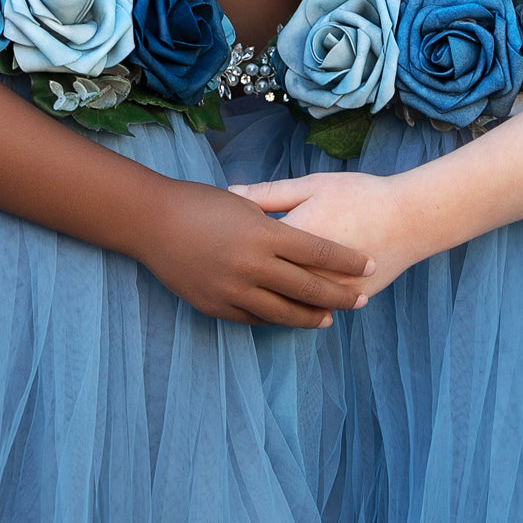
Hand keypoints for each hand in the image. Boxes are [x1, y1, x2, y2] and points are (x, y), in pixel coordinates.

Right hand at [133, 179, 374, 325]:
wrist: (152, 223)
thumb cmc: (200, 203)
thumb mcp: (244, 204)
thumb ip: (275, 220)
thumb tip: (304, 232)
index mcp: (263, 234)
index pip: (318, 252)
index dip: (347, 261)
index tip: (370, 265)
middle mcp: (252, 266)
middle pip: (308, 288)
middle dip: (340, 295)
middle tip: (361, 300)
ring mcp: (233, 290)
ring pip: (283, 313)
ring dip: (310, 317)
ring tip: (329, 318)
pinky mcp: (216, 307)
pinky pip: (254, 319)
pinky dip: (275, 319)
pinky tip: (288, 318)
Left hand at [231, 171, 418, 295]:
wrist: (409, 217)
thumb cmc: (358, 194)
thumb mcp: (311, 185)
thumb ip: (269, 194)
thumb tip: (231, 193)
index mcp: (295, 237)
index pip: (249, 247)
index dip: (232, 242)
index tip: (219, 239)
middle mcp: (310, 270)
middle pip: (263, 281)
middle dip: (242, 275)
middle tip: (224, 268)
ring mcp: (330, 291)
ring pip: (288, 303)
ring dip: (266, 297)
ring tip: (247, 289)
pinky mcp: (347, 300)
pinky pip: (314, 311)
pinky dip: (296, 307)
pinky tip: (282, 300)